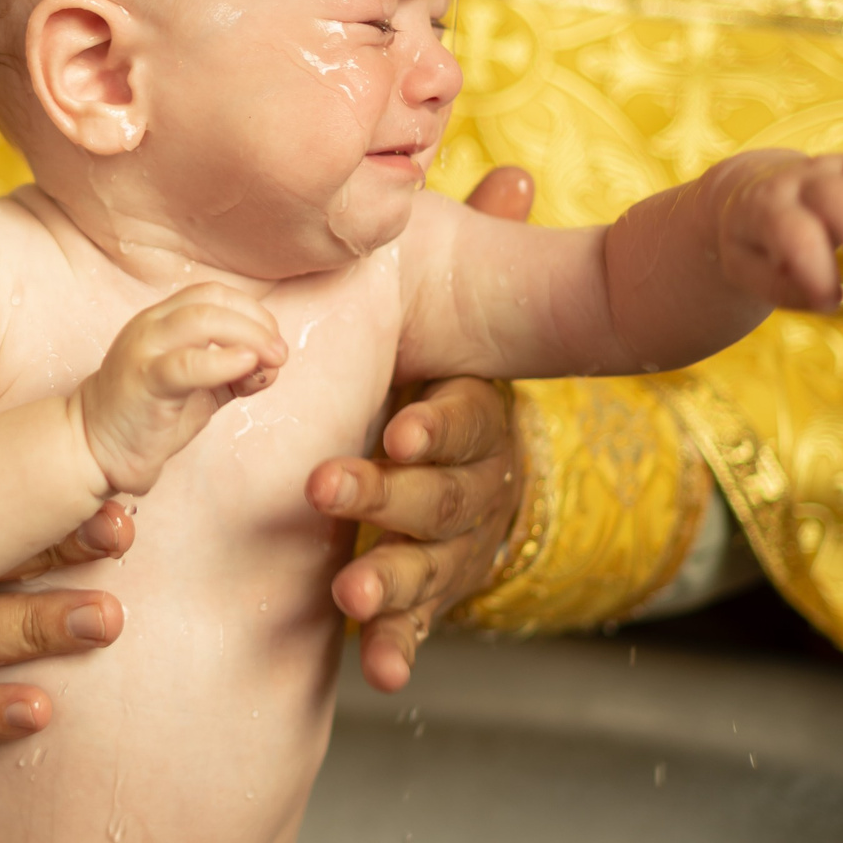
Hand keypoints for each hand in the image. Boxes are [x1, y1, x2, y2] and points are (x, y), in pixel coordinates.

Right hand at [73, 283, 286, 495]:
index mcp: (163, 320)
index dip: (251, 311)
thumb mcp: (200, 390)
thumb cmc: (147, 416)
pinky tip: (247, 368)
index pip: (213, 295)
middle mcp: (151, 325)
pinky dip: (222, 361)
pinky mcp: (143, 381)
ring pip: (201, 320)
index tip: (273, 342)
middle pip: (212, 300)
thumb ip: (234, 374)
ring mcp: (144, 350)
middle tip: (281, 353)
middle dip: (256, 322)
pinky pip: (186, 364)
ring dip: (248, 336)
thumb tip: (273, 364)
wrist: (94, 447)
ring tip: (271, 360)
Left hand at [310, 165, 534, 692]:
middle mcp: (477, 483)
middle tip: (328, 488)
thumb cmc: (442, 376)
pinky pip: (420, 628)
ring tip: (347, 587)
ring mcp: (457, 546)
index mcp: (477, 414)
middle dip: (389, 494)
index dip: (438, 423)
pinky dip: (400, 648)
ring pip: (434, 566)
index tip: (399, 425)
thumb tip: (514, 171)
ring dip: (391, 576)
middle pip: (445, 494)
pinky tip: (379, 671)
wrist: (457, 466)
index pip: (467, 417)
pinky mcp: (430, 596)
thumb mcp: (453, 314)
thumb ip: (477, 250)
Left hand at [717, 152, 842, 309]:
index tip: (831, 301)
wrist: (747, 192)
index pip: (790, 229)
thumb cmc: (753, 241)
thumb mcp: (744, 267)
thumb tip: (827, 299)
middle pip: (839, 197)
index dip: (813, 265)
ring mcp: (839, 169)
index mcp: (765, 204)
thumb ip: (778, 285)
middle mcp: (804, 180)